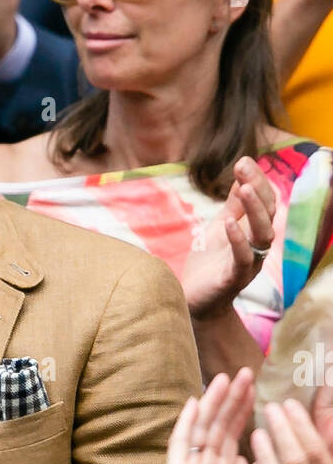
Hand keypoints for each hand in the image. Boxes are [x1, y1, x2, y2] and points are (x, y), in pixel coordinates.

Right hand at [163, 369, 253, 463]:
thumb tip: (246, 458)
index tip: (255, 390)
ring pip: (203, 430)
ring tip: (226, 377)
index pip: (232, 437)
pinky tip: (194, 402)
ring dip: (214, 404)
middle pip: (219, 427)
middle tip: (244, 371)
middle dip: (232, 400)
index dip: (243, 413)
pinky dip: (186, 424)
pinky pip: (180, 446)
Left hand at [182, 157, 275, 319]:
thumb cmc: (209, 263)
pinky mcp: (234, 279)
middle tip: (243, 168)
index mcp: (255, 231)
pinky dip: (238, 239)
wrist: (195, 301)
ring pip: (263, 235)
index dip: (257, 180)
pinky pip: (243, 258)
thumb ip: (233, 205)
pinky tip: (229, 222)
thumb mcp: (220, 227)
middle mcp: (258, 246)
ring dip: (254, 210)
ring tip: (243, 189)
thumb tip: (242, 174)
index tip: (243, 161)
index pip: (265, 201)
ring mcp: (249, 263)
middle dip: (258, 188)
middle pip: (269, 213)